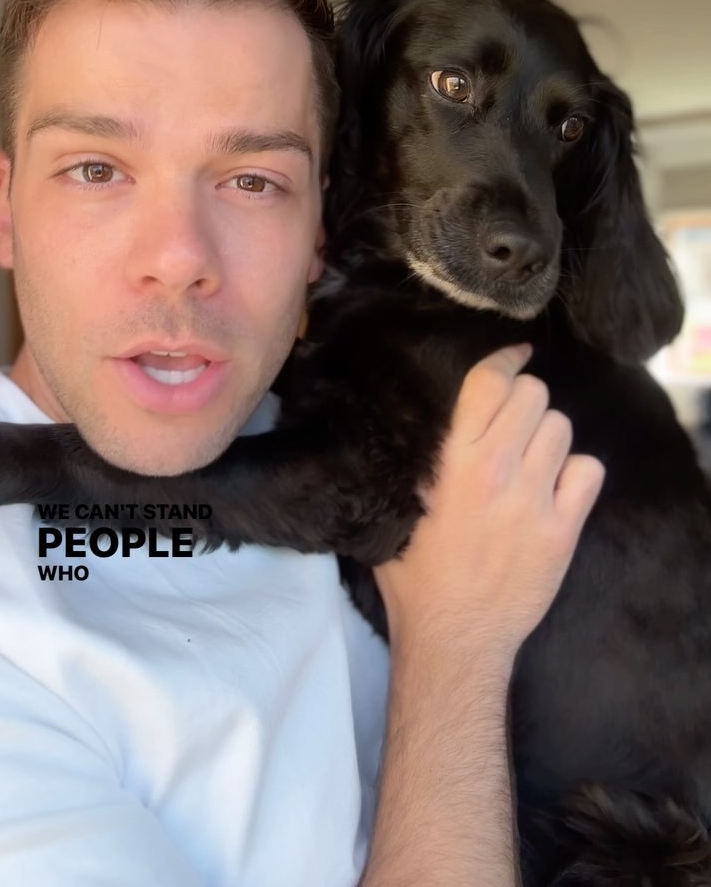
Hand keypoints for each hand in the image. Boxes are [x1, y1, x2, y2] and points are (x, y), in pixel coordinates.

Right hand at [373, 345, 604, 669]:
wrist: (455, 637)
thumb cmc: (417, 576)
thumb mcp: (402, 504)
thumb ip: (421, 459)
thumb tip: (435, 420)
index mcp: (454, 462)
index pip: (490, 382)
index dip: (506, 359)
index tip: (516, 354)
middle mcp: (498, 472)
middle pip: (534, 396)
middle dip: (525, 402)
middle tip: (515, 424)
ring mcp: (535, 500)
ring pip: (561, 429)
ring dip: (548, 438)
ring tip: (532, 462)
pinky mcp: (564, 530)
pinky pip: (589, 471)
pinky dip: (576, 474)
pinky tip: (556, 490)